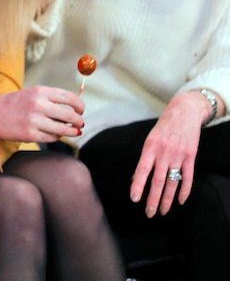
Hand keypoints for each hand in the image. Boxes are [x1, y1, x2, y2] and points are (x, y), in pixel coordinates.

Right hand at [0, 86, 83, 141]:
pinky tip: (54, 134)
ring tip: (73, 131)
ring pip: (64, 129)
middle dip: (79, 121)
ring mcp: (34, 121)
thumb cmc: (12, 104)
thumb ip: (50, 99)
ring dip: (71, 131)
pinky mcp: (30, 135)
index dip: (80, 105)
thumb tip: (75, 108)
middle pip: (71, 115)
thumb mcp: (30, 94)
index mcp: (39, 91)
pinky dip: (56, 137)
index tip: (81, 110)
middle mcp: (38, 104)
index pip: (70, 98)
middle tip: (80, 123)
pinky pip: (52, 138)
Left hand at [130, 92, 206, 216]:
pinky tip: (180, 201)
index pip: (142, 170)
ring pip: (172, 182)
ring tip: (162, 211)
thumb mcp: (150, 139)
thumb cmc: (163, 127)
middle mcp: (164, 152)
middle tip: (149, 213)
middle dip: (153, 199)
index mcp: (150, 147)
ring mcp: (178, 155)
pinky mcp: (191, 156)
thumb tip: (136, 178)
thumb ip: (146, 158)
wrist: (183, 112)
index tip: (134, 199)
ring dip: (167, 199)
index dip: (138, 185)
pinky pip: (188, 177)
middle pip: (157, 181)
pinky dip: (184, 190)